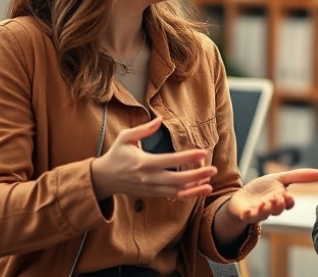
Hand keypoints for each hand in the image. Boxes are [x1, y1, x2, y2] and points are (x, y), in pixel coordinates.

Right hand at [91, 118, 216, 200]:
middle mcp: (148, 178)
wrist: (105, 178)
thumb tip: (159, 120)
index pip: (170, 160)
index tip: (202, 152)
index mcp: (143, 162)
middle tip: (213, 169)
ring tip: (210, 183)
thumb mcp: (125, 138)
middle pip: (177, 179)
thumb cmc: (116, 154)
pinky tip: (199, 191)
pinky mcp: (152, 195)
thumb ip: (143, 129)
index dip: (187, 157)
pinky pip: (172, 197)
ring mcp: (151, 189)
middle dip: (196, 175)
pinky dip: (187, 195)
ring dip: (194, 188)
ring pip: (176, 191)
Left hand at [224, 168, 317, 223]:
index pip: (288, 203)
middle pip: (277, 210)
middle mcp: (270, 208)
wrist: (242, 198)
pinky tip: (251, 209)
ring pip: (264, 214)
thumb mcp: (280, 178)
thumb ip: (299, 176)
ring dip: (266, 210)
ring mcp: (258, 212)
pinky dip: (251, 214)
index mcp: (280, 200)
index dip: (288, 201)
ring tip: (266, 203)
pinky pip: (249, 216)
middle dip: (278, 205)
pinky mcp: (245, 214)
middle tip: (277, 198)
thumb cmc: (263, 189)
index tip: (288, 196)